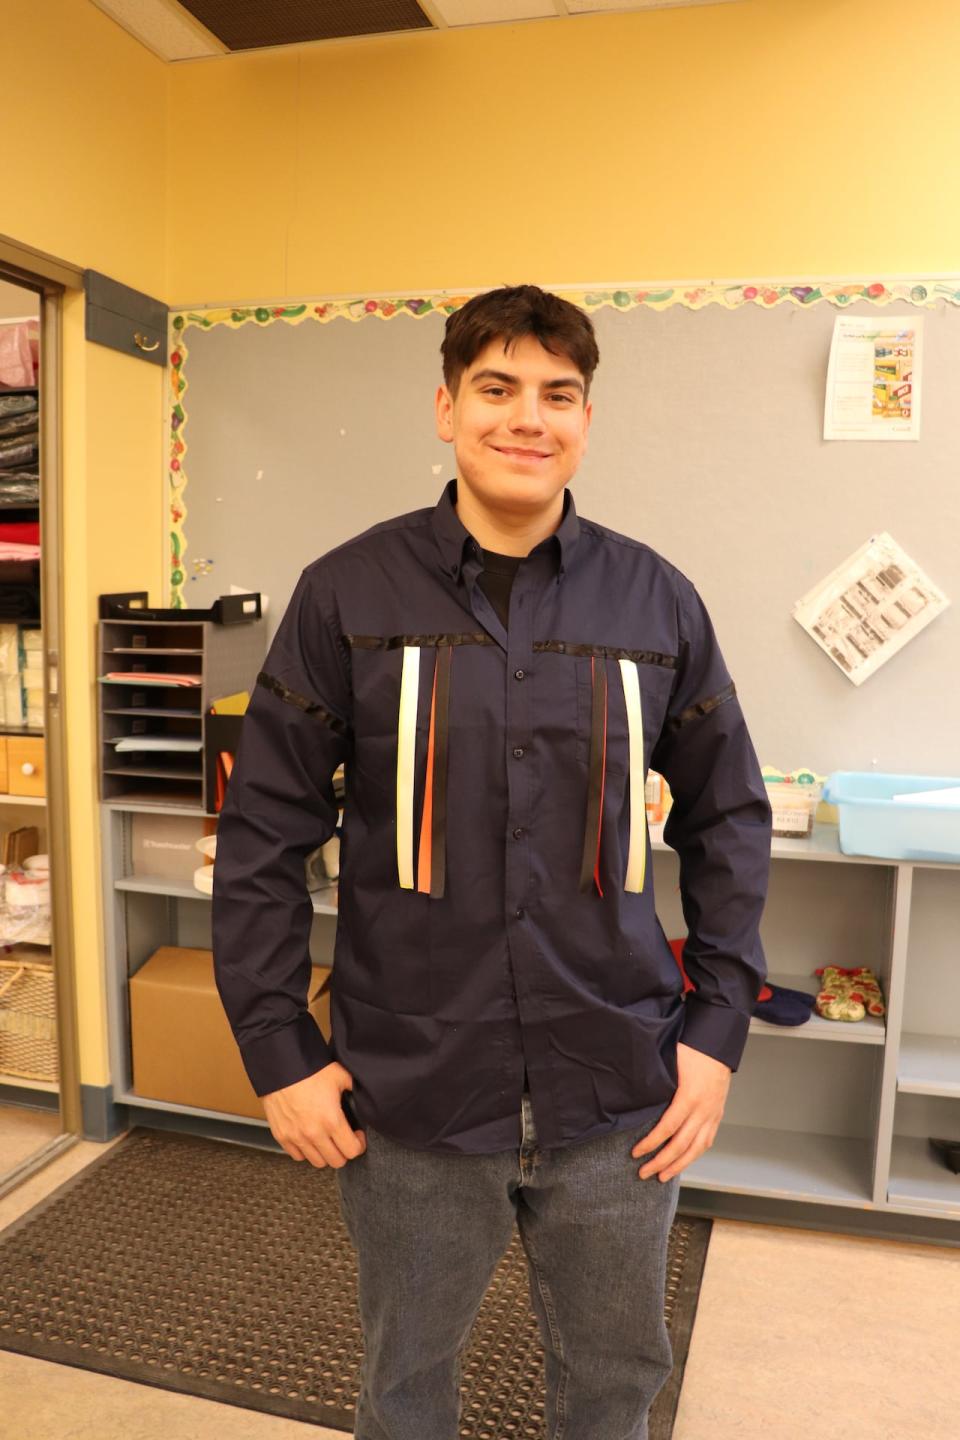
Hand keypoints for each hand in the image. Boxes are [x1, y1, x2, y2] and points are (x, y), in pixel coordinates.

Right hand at [262, 1061, 366, 1168]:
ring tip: (327, 1140)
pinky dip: (306, 1151)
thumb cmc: (310, 1070)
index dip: (359, 1144)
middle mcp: (314, 1133)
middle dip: (344, 1152)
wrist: (281, 1067)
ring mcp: (296, 1137)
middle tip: (344, 1139)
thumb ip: (354, 1089)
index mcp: (332, 1120)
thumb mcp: (340, 1076)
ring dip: (325, 1154)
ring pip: (317, 1162)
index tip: (357, 1135)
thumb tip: (361, 1095)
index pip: (352, 1151)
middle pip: (336, 1161)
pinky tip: (310, 1138)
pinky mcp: (282, 1136)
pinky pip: (298, 1156)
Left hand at [632, 1042, 729, 1182]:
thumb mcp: (669, 1064)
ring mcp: (712, 1114)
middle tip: (644, 1173)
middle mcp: (703, 1110)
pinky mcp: (717, 1114)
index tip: (636, 1153)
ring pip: (696, 1148)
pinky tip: (683, 1161)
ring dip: (678, 1165)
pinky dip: (694, 1154)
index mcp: (689, 1097)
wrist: (717, 1044)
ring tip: (662, 1176)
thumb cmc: (691, 1049)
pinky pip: (707, 1140)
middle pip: (681, 1144)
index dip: (651, 1143)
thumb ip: (657, 1085)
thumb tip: (636, 1099)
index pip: (667, 1128)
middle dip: (661, 1162)